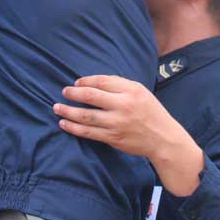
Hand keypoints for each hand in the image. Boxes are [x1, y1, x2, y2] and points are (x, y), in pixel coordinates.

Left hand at [53, 75, 203, 195]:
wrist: (163, 138)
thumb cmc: (150, 112)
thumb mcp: (140, 91)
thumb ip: (119, 85)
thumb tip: (93, 81)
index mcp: (131, 90)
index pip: (102, 81)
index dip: (86, 81)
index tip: (76, 83)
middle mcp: (123, 105)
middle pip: (91, 96)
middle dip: (73, 93)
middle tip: (63, 92)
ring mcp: (117, 123)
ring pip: (86, 116)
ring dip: (68, 111)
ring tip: (56, 108)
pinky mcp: (113, 138)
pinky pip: (89, 132)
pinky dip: (74, 128)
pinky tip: (64, 124)